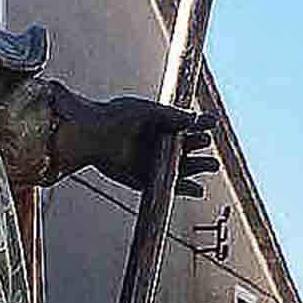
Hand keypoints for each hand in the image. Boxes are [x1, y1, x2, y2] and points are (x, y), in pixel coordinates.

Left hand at [82, 97, 218, 199]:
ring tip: (212, 165)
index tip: (212, 124)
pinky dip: (184, 190)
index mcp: (160, 124)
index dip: (200, 126)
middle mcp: (158, 144)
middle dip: (199, 146)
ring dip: (198, 168)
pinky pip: (167, 187)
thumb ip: (172, 116)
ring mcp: (152, 163)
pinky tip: (199, 190)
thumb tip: (197, 120)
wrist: (91, 136)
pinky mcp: (144, 180)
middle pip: (187, 148)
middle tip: (206, 143)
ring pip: (182, 168)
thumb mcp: (146, 112)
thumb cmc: (114, 117)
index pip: (187, 126)